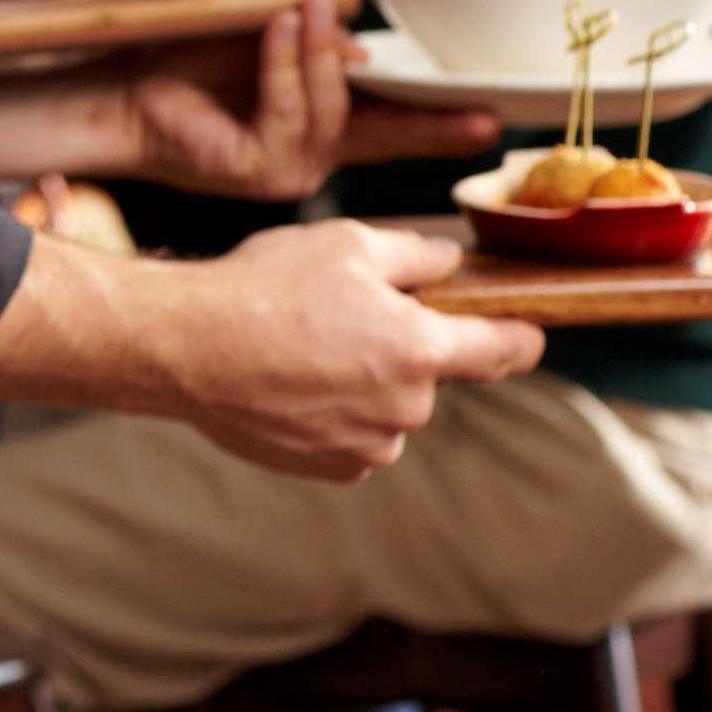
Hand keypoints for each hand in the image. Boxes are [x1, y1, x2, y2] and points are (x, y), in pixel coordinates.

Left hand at [123, 0, 497, 199]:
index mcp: (325, 129)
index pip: (396, 126)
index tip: (499, 115)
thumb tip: (370, 54)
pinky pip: (287, 112)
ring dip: (323, 54)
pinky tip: (284, 30)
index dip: (445, 121)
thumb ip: (322, 55)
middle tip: (486, 110)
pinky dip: (286, 66)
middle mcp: (314, 157)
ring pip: (332, 111)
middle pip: (387, 134)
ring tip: (315, 8)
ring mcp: (288, 171)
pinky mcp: (257, 171)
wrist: (120, 91)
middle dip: (434, 120)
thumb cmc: (190, 64)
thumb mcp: (269, 45)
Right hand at [170, 218, 543, 479]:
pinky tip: (290, 386)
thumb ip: (415, 255)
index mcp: (421, 348)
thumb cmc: (264, 288)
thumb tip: (449, 264)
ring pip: (390, 409)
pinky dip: (334, 416)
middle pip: (431, 375)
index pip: (506, 348)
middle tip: (342, 319)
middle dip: (402, 350)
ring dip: (364, 386)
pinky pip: (355, 439)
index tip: (525, 330)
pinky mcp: (333, 467)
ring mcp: (370, 444)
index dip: (522, 334)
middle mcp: (407, 406)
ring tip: (302, 353)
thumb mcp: (346, 243)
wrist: (187, 348)